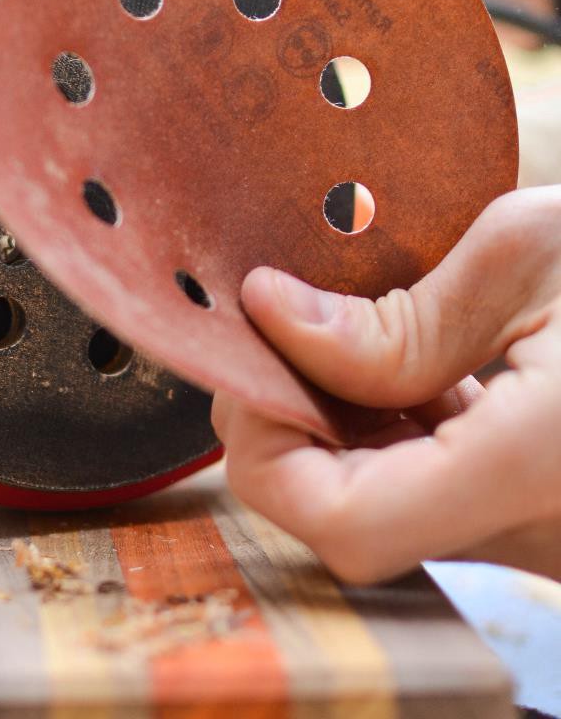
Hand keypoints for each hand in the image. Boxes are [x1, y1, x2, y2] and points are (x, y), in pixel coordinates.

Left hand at [214, 186, 560, 583]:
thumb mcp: (535, 253)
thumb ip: (396, 315)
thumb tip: (269, 315)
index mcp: (539, 459)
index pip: (345, 524)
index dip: (267, 453)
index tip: (253, 369)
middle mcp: (540, 524)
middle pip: (346, 522)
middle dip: (286, 433)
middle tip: (278, 341)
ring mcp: (538, 531)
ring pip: (378, 511)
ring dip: (331, 431)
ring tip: (340, 340)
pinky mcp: (533, 514)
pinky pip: (423, 495)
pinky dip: (382, 437)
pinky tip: (396, 369)